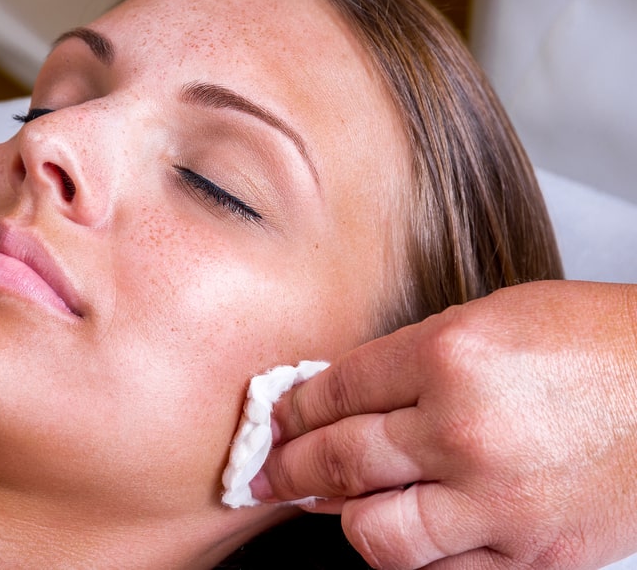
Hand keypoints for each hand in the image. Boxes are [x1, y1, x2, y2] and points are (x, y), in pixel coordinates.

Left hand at [255, 280, 636, 568]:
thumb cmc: (598, 345)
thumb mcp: (490, 319)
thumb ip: (410, 362)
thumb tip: (342, 400)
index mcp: (451, 357)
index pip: (336, 391)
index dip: (293, 409)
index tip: (275, 420)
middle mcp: (464, 431)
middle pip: (339, 461)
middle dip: (287, 468)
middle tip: (267, 473)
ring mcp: (497, 502)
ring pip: (375, 534)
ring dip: (343, 518)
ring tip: (333, 504)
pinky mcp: (531, 556)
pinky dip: (411, 553)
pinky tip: (405, 529)